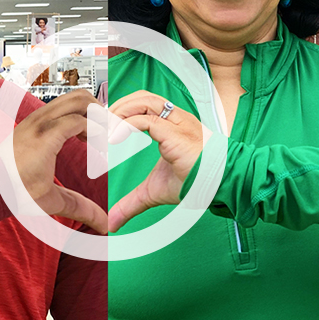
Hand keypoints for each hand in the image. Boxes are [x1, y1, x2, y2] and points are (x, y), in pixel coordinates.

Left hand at [12, 89, 108, 233]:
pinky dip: (74, 114)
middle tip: (105, 134)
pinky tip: (76, 137)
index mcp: (46, 137)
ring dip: (86, 112)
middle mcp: (40, 121)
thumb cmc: (13, 191)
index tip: (105, 150)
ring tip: (92, 137)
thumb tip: (104, 224)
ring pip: (69, 99)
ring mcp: (35, 118)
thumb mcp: (50, 201)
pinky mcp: (32, 120)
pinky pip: (59, 107)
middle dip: (98, 113)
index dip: (99, 133)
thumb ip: (80, 208)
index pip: (82, 120)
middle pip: (79, 98)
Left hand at [108, 91, 208, 232]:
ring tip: (104, 127)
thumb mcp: (153, 192)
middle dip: (117, 106)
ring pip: (144, 101)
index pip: (143, 104)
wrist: (219, 186)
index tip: (103, 125)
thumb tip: (114, 222)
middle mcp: (176, 119)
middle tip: (98, 122)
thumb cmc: (196, 182)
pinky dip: (126, 125)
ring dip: (120, 111)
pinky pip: (147, 120)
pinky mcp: (176, 134)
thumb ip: (131, 203)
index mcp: (172, 125)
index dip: (122, 109)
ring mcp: (177, 123)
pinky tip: (114, 137)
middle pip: (141, 97)